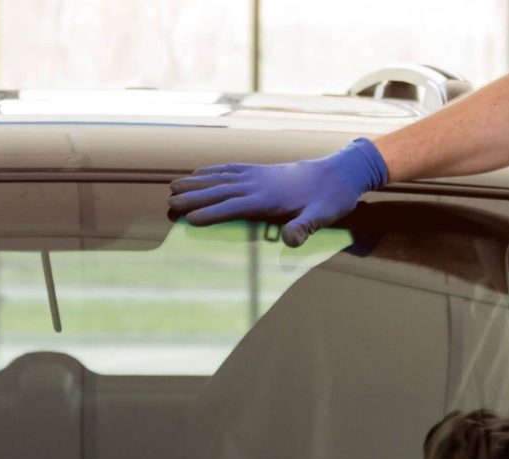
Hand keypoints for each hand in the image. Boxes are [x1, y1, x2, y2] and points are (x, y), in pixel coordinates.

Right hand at [168, 137, 389, 246]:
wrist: (339, 172)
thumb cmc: (331, 198)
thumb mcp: (324, 215)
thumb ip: (305, 227)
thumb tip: (291, 241)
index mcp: (270, 197)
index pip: (235, 206)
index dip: (213, 213)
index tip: (190, 219)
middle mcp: (259, 183)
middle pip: (220, 190)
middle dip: (194, 197)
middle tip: (169, 204)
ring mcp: (257, 174)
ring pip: (220, 178)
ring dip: (196, 182)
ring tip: (172, 187)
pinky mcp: (259, 170)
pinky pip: (229, 169)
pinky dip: (211, 170)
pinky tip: (197, 173)